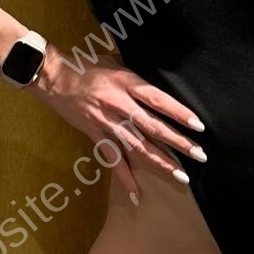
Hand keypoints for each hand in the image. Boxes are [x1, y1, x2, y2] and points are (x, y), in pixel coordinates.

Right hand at [33, 48, 204, 199]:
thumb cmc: (85, 65)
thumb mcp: (115, 60)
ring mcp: (107, 123)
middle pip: (153, 128)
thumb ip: (136, 74)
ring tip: (181, 176)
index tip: (198, 126)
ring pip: (138, 147)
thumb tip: (159, 76)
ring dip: (160, 162)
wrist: (53, 78)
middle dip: (179, 143)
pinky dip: (125, 178)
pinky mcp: (96, 135)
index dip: (179, 113)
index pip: (158, 101)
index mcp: (127, 83)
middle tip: (200, 155)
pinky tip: (137, 193)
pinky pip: (112, 160)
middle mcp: (119, 105)